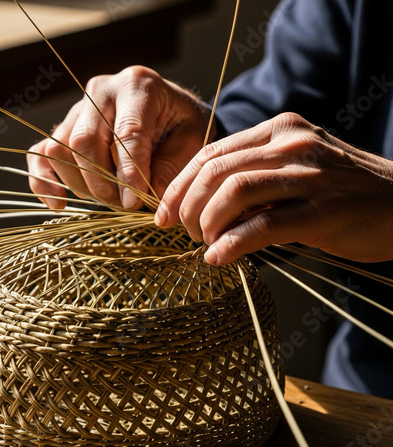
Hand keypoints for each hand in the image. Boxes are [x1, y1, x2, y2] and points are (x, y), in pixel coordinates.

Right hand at [27, 65, 212, 209]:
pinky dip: (44, 180)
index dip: (128, 172)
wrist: (168, 112)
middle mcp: (102, 91)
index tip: (134, 202)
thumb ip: (172, 166)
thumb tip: (144, 194)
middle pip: (85, 141)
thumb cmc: (182, 125)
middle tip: (125, 204)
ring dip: (81, 185)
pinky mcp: (65, 127)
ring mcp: (78, 108)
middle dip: (104, 182)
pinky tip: (58, 202)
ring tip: (109, 198)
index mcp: (137, 86)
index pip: (126, 132)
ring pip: (61, 150)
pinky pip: (41, 154)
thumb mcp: (192, 140)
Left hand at [155, 112, 392, 264]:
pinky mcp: (322, 211)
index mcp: (278, 131)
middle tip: (183, 232)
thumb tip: (203, 207)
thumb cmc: (340, 191)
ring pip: (234, 193)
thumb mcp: (294, 168)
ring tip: (203, 244)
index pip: (210, 153)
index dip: (179, 185)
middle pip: (215, 171)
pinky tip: (218, 257)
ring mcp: (308, 176)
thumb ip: (253, 177)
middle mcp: (290, 145)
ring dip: (206, 223)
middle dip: (186, 206)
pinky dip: (232, 243)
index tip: (164, 214)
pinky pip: (263, 225)